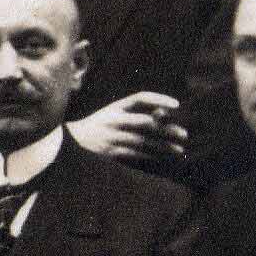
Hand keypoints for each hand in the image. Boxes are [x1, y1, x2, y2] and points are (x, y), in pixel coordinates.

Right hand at [68, 90, 184, 165]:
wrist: (70, 143)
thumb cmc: (99, 127)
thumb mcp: (113, 115)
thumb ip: (136, 114)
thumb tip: (164, 116)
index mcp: (115, 108)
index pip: (140, 98)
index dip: (159, 99)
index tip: (177, 105)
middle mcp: (114, 120)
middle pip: (146, 122)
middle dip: (167, 129)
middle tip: (184, 134)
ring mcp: (112, 136)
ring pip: (145, 141)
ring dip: (164, 146)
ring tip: (178, 150)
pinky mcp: (111, 152)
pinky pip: (136, 153)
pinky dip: (151, 155)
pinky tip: (162, 157)